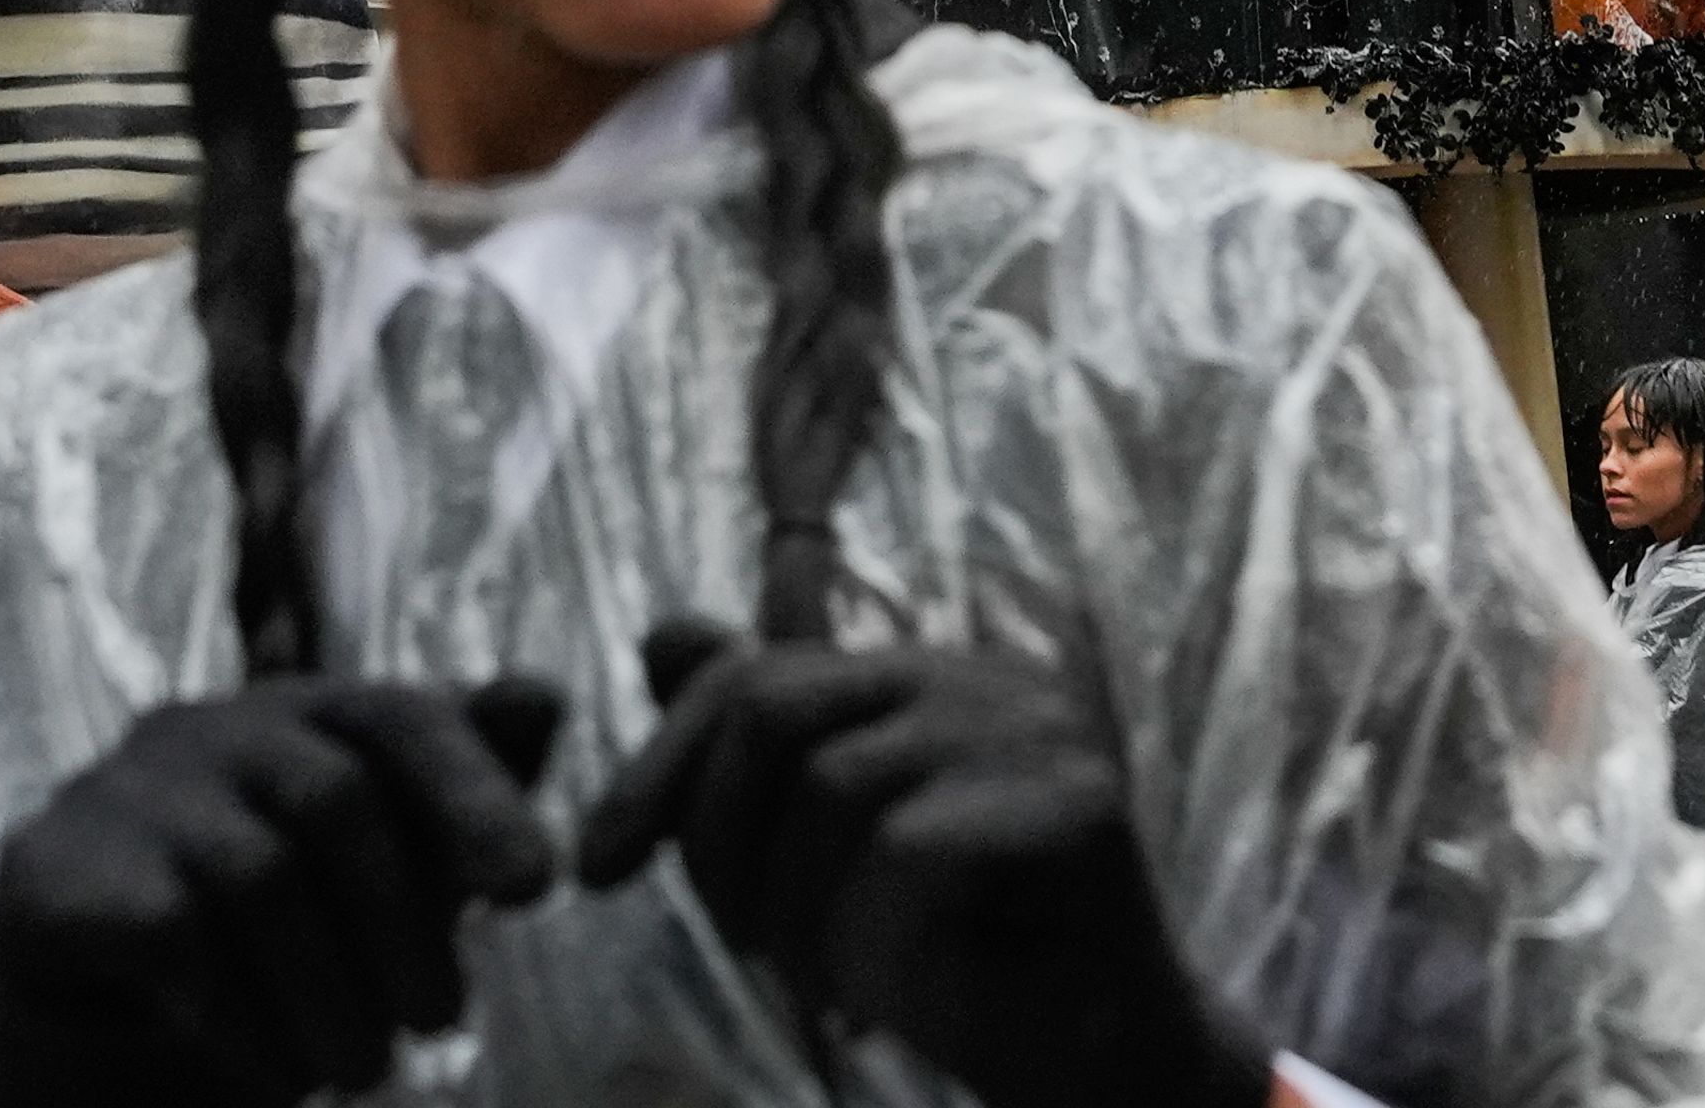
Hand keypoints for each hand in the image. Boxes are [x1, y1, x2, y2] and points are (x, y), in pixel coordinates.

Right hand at [0, 678, 561, 1107]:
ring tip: (363, 1070)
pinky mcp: (46, 871)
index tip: (535, 890)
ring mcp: (113, 792)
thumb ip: (463, 796)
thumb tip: (544, 695)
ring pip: (258, 873)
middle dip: (407, 925)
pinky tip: (277, 1070)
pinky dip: (246, 1017)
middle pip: (334, 796)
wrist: (117, 1070)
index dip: (474, 793)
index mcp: (291, 714)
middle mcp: (198, 728)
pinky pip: (172, 932)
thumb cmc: (276, 961)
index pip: (397, 714)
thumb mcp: (391, 887)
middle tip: (441, 1024)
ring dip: (332, 993)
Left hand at [579, 624, 1268, 1107]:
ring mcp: (1036, 729)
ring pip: (835, 789)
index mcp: (916, 676)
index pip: (749, 674)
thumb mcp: (826, 859)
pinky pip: (911, 856)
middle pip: (774, 708)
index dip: (659, 769)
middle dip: (716, 837)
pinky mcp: (1079, 804)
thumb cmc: (961, 966)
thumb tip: (661, 639)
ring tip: (832, 986)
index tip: (598, 869)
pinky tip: (888, 1000)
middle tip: (743, 946)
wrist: (1106, 1070)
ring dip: (801, 916)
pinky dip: (872, 945)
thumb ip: (755, 759)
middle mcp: (979, 674)